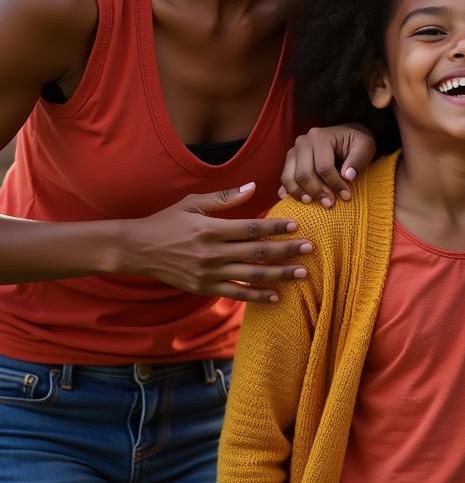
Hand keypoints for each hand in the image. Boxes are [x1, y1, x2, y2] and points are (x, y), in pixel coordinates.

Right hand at [122, 183, 312, 301]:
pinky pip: (236, 294)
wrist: (137, 250)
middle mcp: (212, 253)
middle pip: (257, 253)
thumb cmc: (167, 221)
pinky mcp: (205, 288)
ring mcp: (209, 273)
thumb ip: (224, 197)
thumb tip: (253, 186)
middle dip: (286, 251)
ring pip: (251, 275)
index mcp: (211, 228)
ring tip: (302, 273)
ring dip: (279, 274)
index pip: (251, 228)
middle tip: (309, 249)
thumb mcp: (192, 203)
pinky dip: (257, 296)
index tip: (296, 225)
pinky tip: (276, 295)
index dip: (275, 227)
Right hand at [279, 124, 376, 206]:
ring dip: (300, 194)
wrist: (346, 136)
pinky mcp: (290, 161)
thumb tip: (348, 177)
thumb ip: (358, 160)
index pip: (324, 167)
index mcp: (320, 137)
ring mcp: (293, 151)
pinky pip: (284, 179)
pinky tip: (296, 201)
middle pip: (304, 174)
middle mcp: (303, 142)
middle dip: (317, 192)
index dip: (335, 184)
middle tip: (330, 203)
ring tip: (313, 203)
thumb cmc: (356, 142)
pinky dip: (289, 192)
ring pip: (289, 178)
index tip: (346, 196)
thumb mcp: (365, 146)